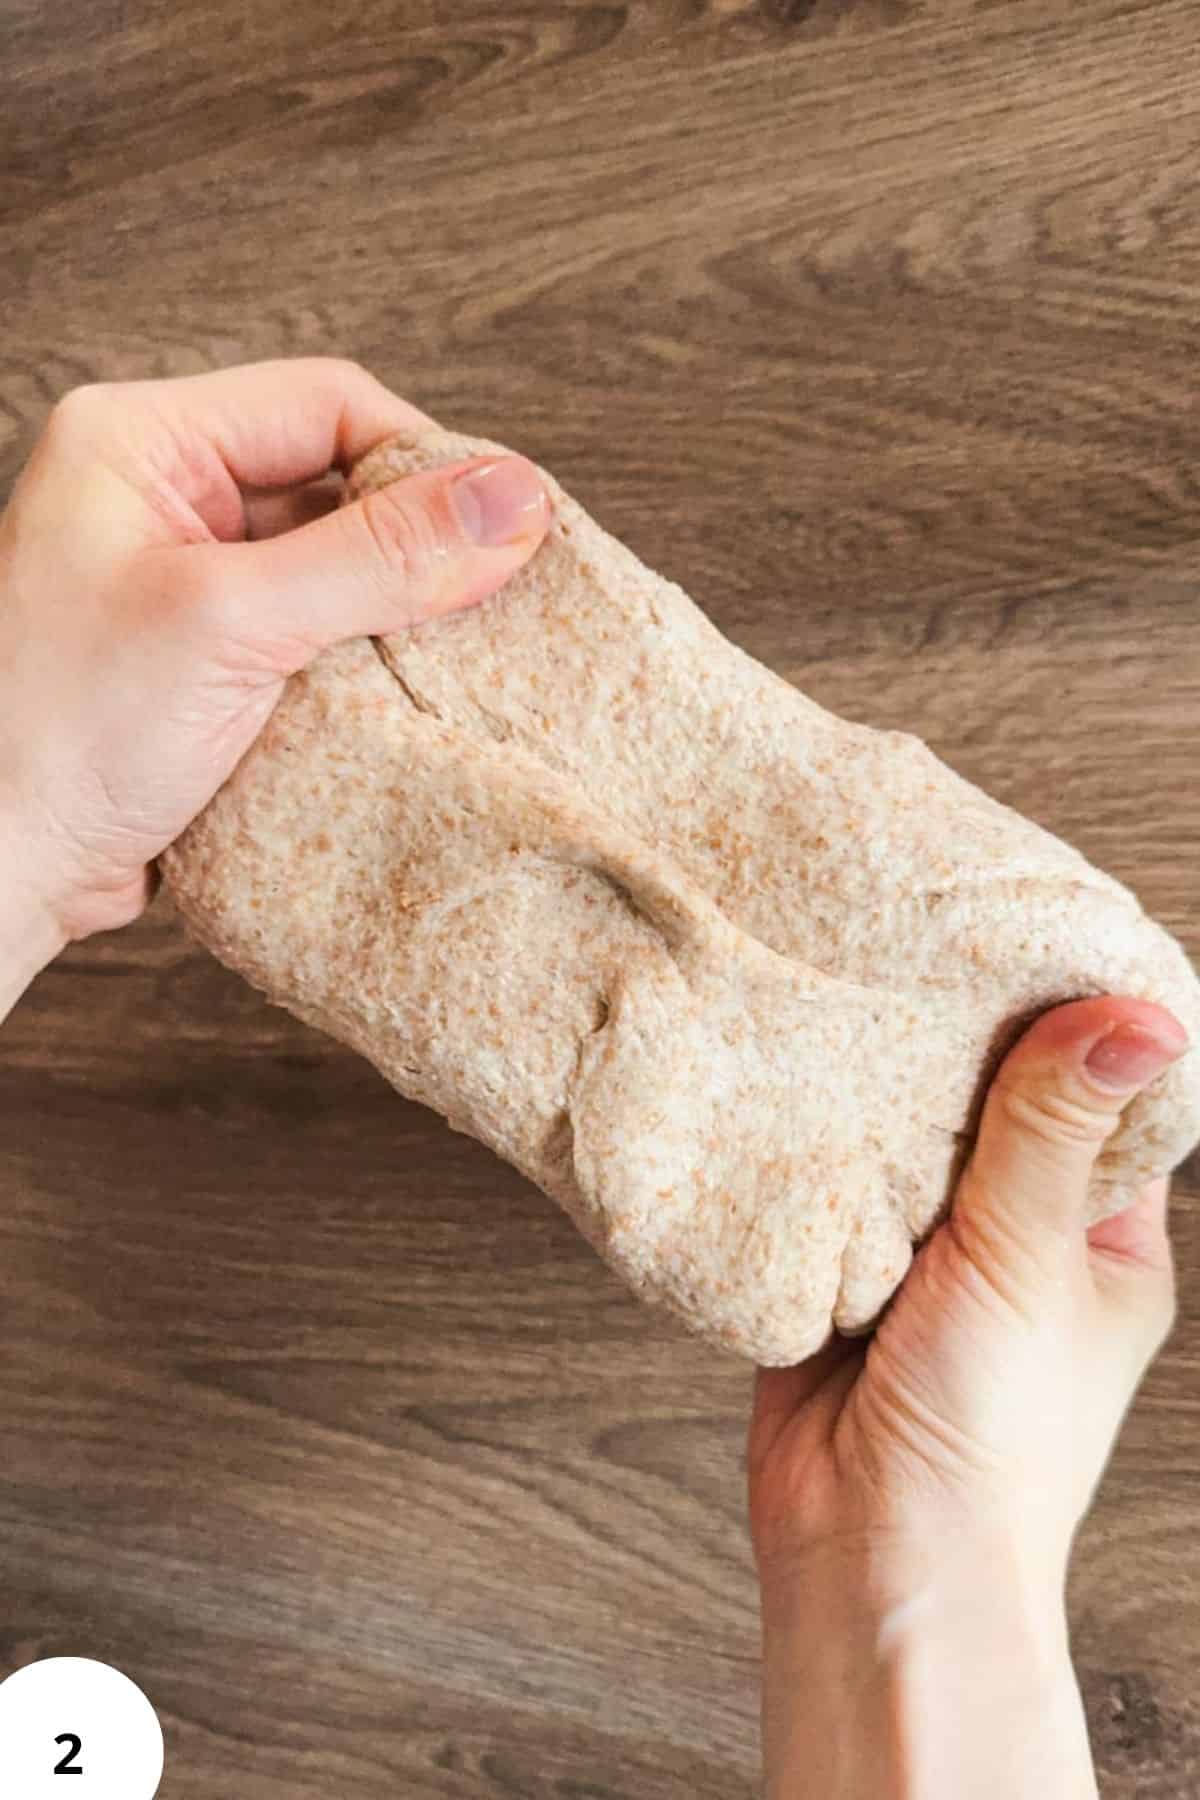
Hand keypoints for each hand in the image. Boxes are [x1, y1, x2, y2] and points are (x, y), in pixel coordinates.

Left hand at [0, 358, 548, 965]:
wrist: (1, 870)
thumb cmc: (58, 735)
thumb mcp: (232, 624)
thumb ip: (378, 558)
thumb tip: (514, 500)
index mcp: (142, 444)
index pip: (326, 403)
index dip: (424, 458)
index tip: (509, 524)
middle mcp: (163, 499)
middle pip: (337, 484)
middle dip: (416, 542)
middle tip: (498, 595)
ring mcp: (185, 584)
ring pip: (335, 567)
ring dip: (395, 614)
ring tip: (456, 656)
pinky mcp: (207, 663)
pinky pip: (315, 638)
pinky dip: (364, 667)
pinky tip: (401, 699)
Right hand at [748, 994, 1189, 1798]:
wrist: (868, 1552)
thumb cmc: (986, 1436)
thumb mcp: (1030, 1254)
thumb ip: (1054, 1128)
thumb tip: (1137, 1016)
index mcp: (1102, 1244)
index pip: (1103, 1106)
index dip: (1074, 1029)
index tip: (1028, 942)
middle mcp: (1019, 1247)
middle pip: (994, 1115)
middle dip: (958, 1053)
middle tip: (916, 952)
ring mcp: (928, 1264)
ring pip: (906, 1148)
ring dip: (878, 1102)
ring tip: (849, 999)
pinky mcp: (843, 1278)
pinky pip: (832, 1190)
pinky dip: (816, 1151)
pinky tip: (793, 1086)